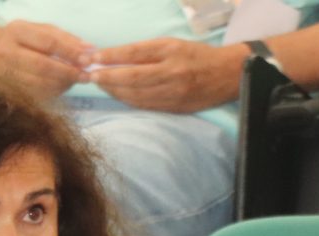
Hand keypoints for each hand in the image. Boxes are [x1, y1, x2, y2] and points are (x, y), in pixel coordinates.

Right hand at [0, 20, 91, 98]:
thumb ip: (61, 37)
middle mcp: (7, 54)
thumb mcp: (32, 29)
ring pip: (39, 85)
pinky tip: (59, 88)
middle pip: (44, 67)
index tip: (88, 59)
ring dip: (62, 85)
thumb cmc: (12, 39)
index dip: (71, 52)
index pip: (49, 43)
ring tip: (74, 80)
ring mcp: (4, 75)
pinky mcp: (5, 92)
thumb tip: (89, 49)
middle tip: (85, 76)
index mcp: (15, 32)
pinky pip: (34, 96)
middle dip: (68, 73)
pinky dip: (51, 93)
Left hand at [91, 38, 244, 112]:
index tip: (92, 58)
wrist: (228, 75)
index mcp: (171, 51)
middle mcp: (172, 72)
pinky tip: (118, 95)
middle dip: (107, 77)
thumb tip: (116, 58)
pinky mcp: (175, 107)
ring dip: (115, 91)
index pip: (134, 53)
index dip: (110, 57)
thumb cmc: (198, 55)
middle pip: (132, 77)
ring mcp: (173, 92)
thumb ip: (147, 52)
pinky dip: (128, 100)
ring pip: (136, 94)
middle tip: (89, 75)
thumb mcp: (174, 44)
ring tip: (100, 85)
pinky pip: (146, 105)